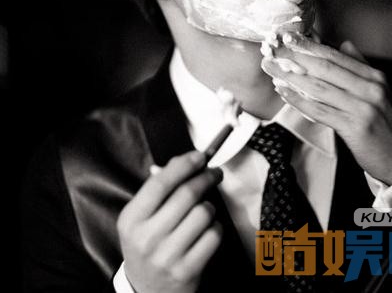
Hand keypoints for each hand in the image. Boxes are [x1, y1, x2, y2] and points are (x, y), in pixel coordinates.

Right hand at [117, 150, 222, 292]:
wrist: (146, 290)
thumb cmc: (146, 245)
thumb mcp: (139, 219)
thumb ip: (157, 189)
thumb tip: (184, 161)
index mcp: (131, 219)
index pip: (160, 183)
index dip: (183, 165)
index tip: (199, 156)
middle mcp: (147, 238)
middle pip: (187, 194)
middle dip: (205, 177)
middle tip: (214, 173)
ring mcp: (167, 256)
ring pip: (203, 213)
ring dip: (210, 206)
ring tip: (204, 210)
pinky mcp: (187, 270)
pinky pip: (213, 235)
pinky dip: (215, 227)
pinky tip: (207, 229)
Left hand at [261, 33, 391, 184]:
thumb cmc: (387, 125)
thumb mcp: (380, 91)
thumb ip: (360, 67)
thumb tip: (344, 44)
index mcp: (374, 77)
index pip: (336, 55)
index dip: (310, 45)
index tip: (288, 37)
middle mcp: (370, 88)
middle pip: (325, 67)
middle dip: (295, 57)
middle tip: (273, 50)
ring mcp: (363, 108)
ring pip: (319, 87)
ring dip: (291, 76)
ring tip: (271, 68)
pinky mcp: (355, 127)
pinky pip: (320, 110)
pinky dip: (299, 100)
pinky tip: (284, 92)